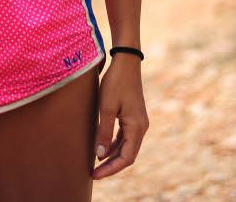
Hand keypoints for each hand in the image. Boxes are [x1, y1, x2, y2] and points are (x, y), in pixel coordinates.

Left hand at [92, 53, 148, 179]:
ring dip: (113, 155)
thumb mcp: (106, 107)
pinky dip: (115, 144)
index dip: (111, 169)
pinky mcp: (134, 115)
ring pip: (126, 146)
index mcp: (137, 127)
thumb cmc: (115, 82)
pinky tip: (103, 147)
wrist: (126, 61)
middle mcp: (141, 127)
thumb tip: (100, 156)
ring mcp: (139, 121)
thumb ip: (103, 132)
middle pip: (128, 155)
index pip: (126, 158)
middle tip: (94, 173)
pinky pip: (125, 136)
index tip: (96, 174)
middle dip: (111, 165)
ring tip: (97, 164)